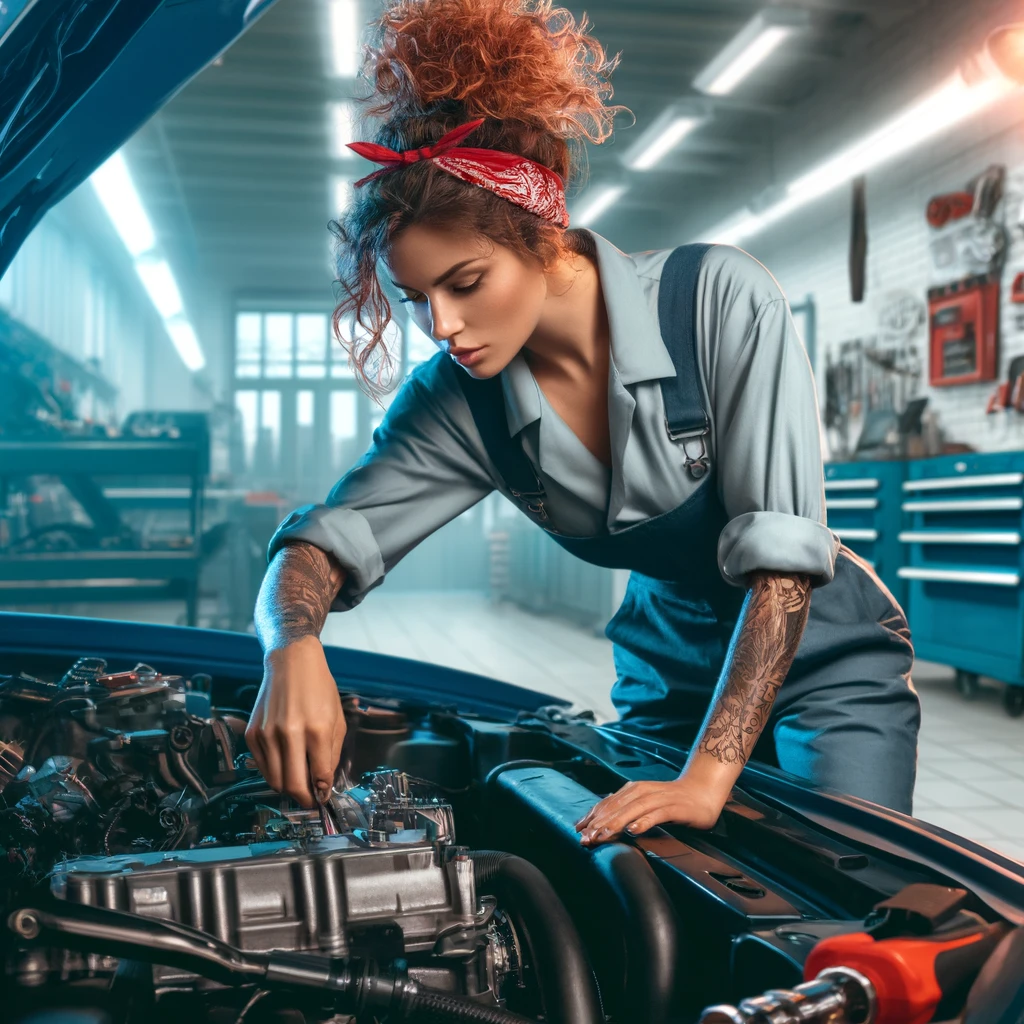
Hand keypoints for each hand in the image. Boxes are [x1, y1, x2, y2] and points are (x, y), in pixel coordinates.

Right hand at [245, 635, 346, 807]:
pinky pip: (262, 767)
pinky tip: (284, 764)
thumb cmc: (319, 689)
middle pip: (293, 786)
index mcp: (316, 730)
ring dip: (287, 788)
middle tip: (310, 800)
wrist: (291, 662)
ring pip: (275, 781)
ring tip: (298, 782)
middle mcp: (289, 734)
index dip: (322, 793)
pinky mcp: (252, 734)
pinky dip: (273, 772)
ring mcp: (267, 734)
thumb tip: (324, 783)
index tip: (323, 798)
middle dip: (304, 799)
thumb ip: (332, 754)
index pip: (319, 776)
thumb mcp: (337, 719)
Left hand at [574, 775, 725, 846]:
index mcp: (633, 790)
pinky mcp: (673, 807)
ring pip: (632, 810)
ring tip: (602, 836)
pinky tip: (633, 831)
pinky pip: (656, 815)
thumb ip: (627, 810)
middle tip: (585, 839)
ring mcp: (658, 798)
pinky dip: (644, 821)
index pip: (607, 803)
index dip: (592, 817)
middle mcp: (642, 791)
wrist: (702, 791)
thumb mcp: (646, 803)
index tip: (578, 831)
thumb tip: (603, 821)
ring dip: (615, 823)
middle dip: (599, 823)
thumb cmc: (672, 800)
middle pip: (616, 807)